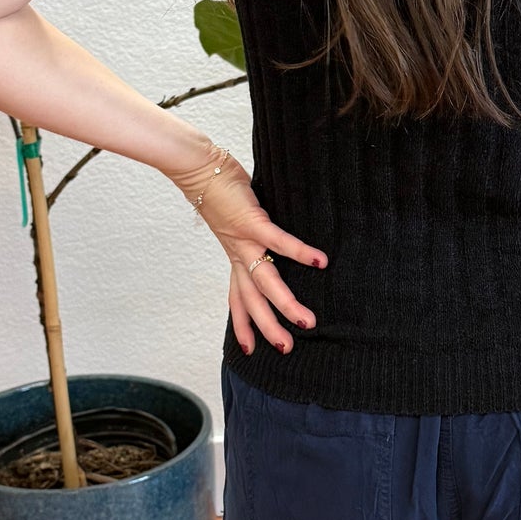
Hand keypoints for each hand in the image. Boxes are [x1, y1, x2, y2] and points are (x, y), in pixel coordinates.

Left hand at [163, 136, 326, 355]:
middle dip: (268, 327)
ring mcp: (244, 241)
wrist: (199, 169)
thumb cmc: (221, 191)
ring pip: (265, 281)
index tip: (249, 350)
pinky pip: (279, 242)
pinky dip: (300, 253)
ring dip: (285, 304)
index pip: (238, 299)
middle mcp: (238, 255)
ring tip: (307, 321)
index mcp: (235, 257)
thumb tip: (274, 236)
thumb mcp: (238, 220)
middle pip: (252, 300)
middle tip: (286, 348)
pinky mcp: (252, 222)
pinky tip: (321, 262)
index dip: (243, 324)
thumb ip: (255, 232)